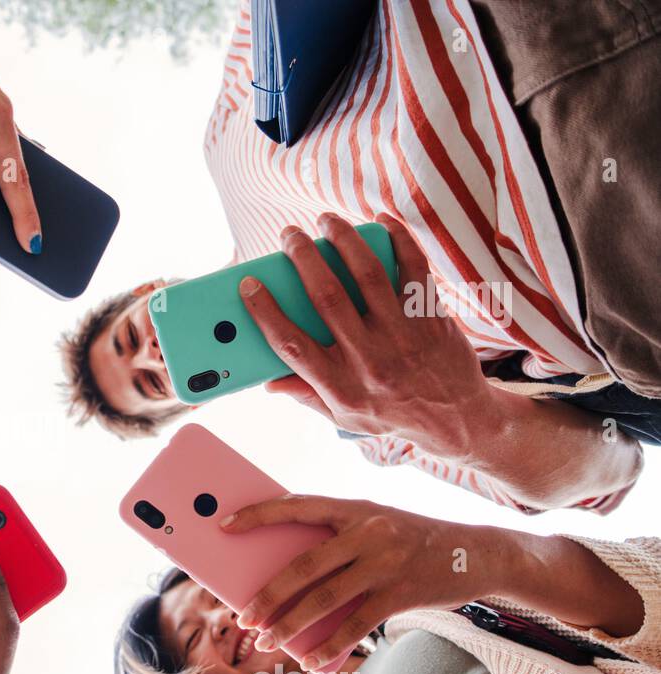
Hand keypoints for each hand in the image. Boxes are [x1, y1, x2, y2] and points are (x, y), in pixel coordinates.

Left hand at [224, 496, 495, 670]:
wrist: (479, 553)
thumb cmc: (412, 541)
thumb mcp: (377, 524)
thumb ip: (337, 540)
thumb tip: (284, 574)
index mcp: (355, 508)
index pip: (297, 505)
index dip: (259, 514)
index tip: (225, 525)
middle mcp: (368, 532)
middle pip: (303, 567)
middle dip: (268, 595)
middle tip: (243, 616)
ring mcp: (385, 563)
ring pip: (324, 600)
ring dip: (289, 625)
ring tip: (266, 641)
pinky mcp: (401, 594)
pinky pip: (355, 625)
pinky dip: (328, 645)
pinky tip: (308, 659)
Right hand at [241, 214, 494, 460]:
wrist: (457, 418)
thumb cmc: (392, 414)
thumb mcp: (344, 415)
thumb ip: (306, 394)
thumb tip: (269, 381)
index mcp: (339, 383)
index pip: (291, 345)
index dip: (265, 311)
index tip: (249, 284)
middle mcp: (369, 358)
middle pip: (327, 298)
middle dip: (302, 259)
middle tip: (289, 235)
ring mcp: (402, 334)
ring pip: (367, 274)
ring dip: (344, 240)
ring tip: (328, 221)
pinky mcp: (430, 315)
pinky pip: (413, 267)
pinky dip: (397, 239)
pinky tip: (380, 221)